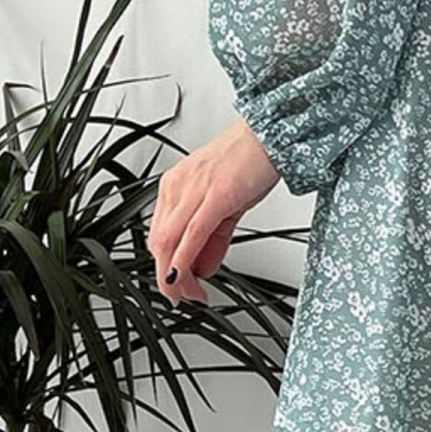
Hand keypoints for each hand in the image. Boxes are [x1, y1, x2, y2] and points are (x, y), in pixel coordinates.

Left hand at [148, 118, 280, 305]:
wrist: (271, 135)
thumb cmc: (250, 162)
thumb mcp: (226, 205)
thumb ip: (213, 239)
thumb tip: (202, 268)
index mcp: (176, 186)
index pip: (160, 234)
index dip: (165, 266)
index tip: (179, 286)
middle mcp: (177, 187)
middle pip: (159, 242)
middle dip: (168, 278)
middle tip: (183, 297)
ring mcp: (193, 190)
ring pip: (170, 243)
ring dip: (175, 277)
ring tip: (189, 294)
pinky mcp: (215, 196)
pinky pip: (192, 236)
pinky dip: (184, 261)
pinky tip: (186, 278)